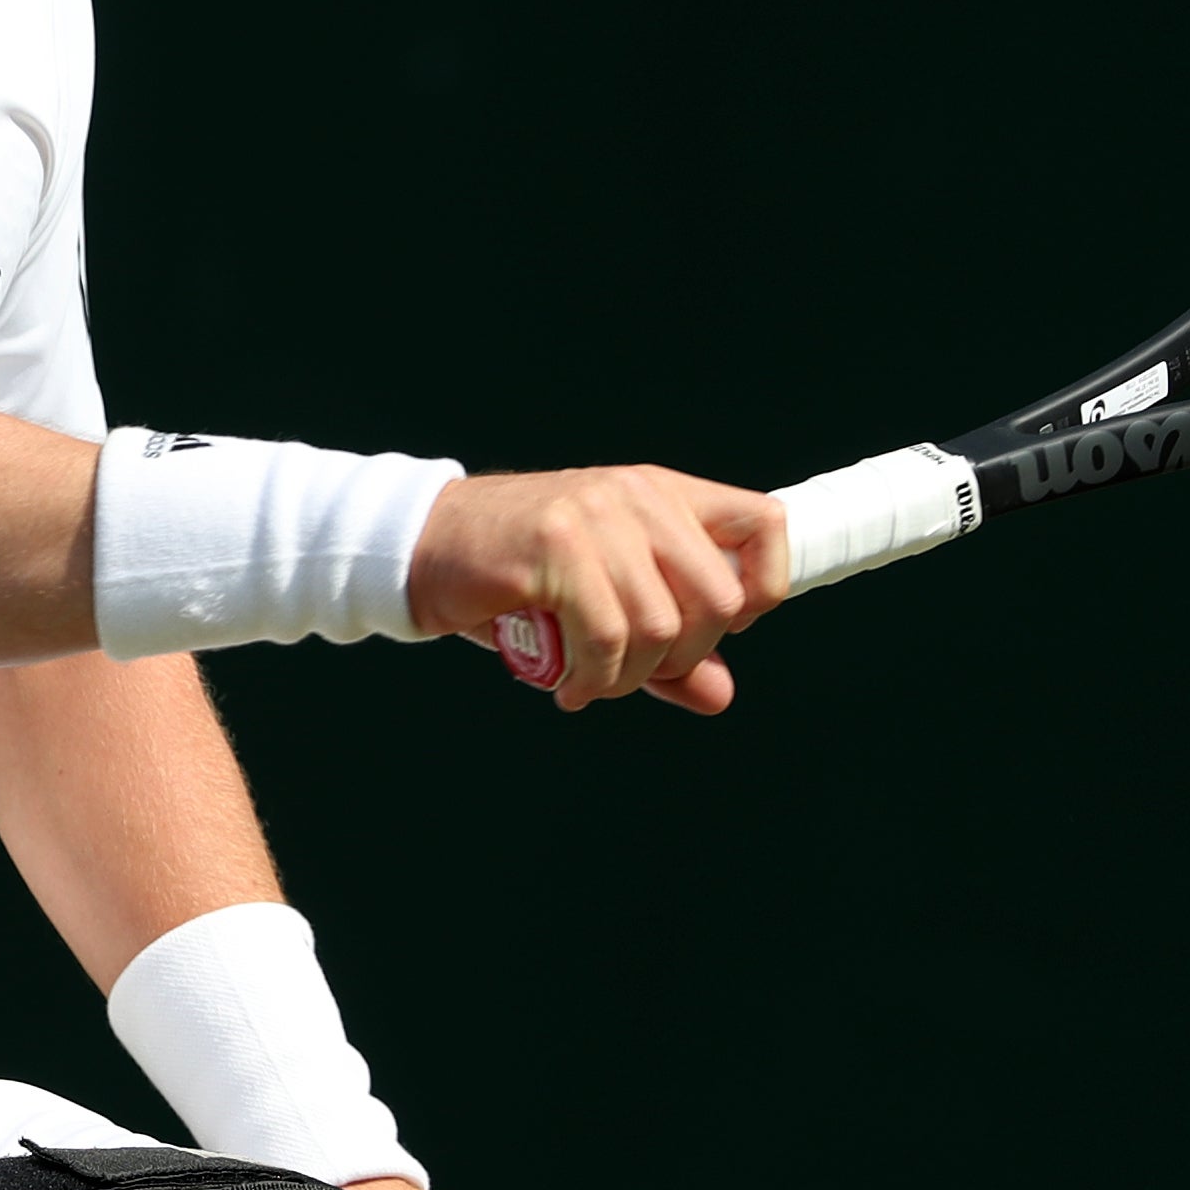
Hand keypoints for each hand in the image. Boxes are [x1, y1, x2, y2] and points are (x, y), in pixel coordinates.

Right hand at [407, 467, 786, 714]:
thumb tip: (721, 695)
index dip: (763, 590)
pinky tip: (567, 685)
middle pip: (719, 597)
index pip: (764, 523)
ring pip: (661, 626)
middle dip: (685, 657)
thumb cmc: (518, 577)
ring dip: (629, 679)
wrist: (424, 546)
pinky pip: (606, 637)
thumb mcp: (606, 605)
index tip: (721, 632)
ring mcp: (595, 516)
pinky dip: (593, 680)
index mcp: (663, 494)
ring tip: (593, 682)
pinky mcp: (554, 547)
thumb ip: (668, 649)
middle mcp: (637, 495)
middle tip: (638, 673)